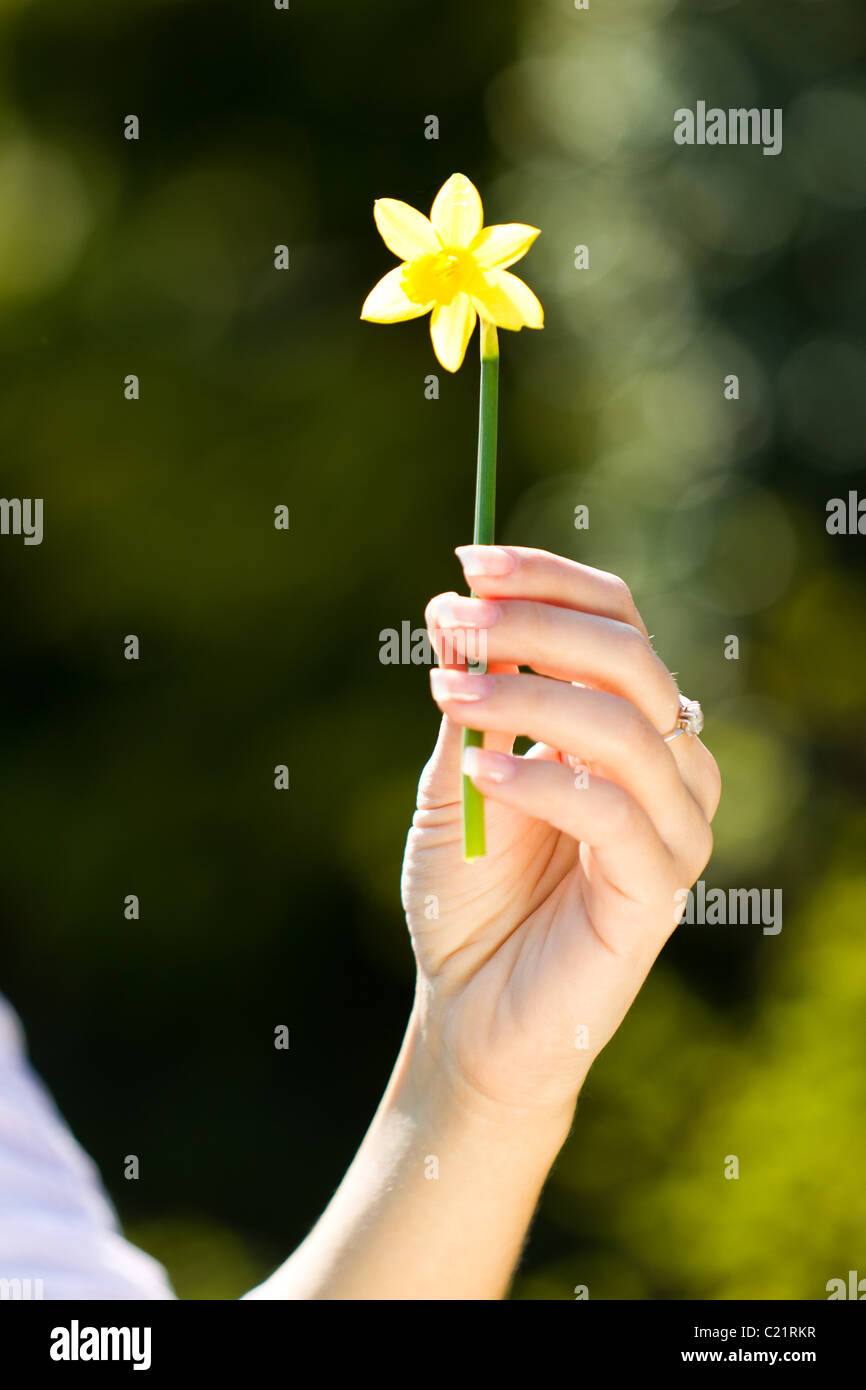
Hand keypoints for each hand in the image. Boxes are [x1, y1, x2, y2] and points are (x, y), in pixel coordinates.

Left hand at [401, 545, 720, 1121]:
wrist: (469, 1012)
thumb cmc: (466, 894)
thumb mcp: (455, 779)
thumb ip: (471, 703)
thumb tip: (457, 609)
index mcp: (622, 725)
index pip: (617, 621)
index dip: (550, 581)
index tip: (471, 564)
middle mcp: (664, 765)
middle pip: (631, 657)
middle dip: (537, 626)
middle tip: (454, 619)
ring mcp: (671, 826)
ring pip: (630, 724)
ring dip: (532, 692)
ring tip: (447, 689)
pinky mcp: (659, 889)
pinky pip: (615, 811)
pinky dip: (543, 778)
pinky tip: (479, 770)